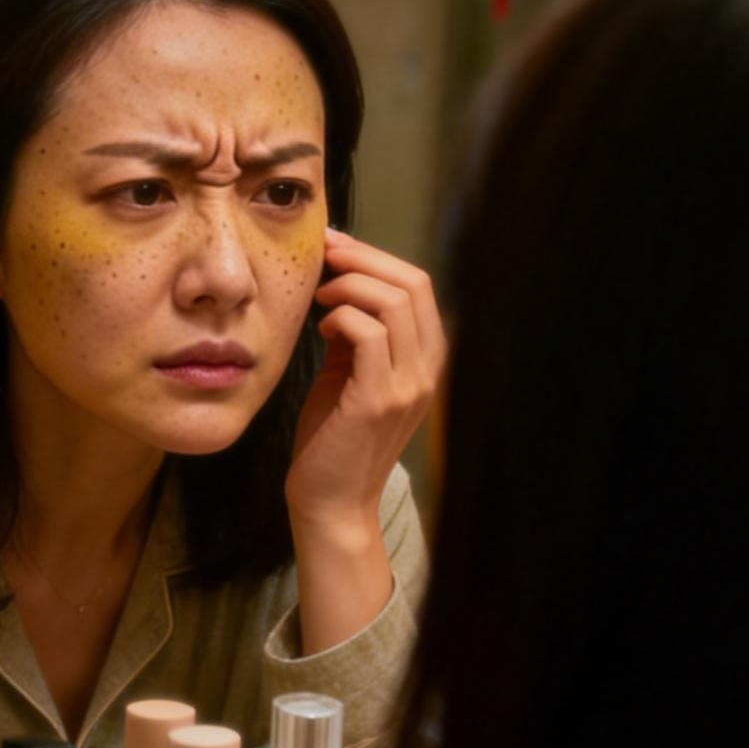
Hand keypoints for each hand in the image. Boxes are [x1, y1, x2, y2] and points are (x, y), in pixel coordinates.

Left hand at [286, 228, 445, 528]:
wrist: (330, 501)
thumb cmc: (333, 438)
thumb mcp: (349, 374)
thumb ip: (354, 334)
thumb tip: (339, 284)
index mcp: (425, 360)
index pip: (419, 285)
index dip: (376, 256)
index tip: (336, 245)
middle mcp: (428, 370)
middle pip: (413, 284)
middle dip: (364, 258)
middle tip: (324, 254)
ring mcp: (408, 385)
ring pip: (394, 303)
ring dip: (350, 286)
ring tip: (321, 296)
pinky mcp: (379, 400)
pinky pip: (369, 333)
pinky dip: (342, 318)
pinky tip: (321, 331)